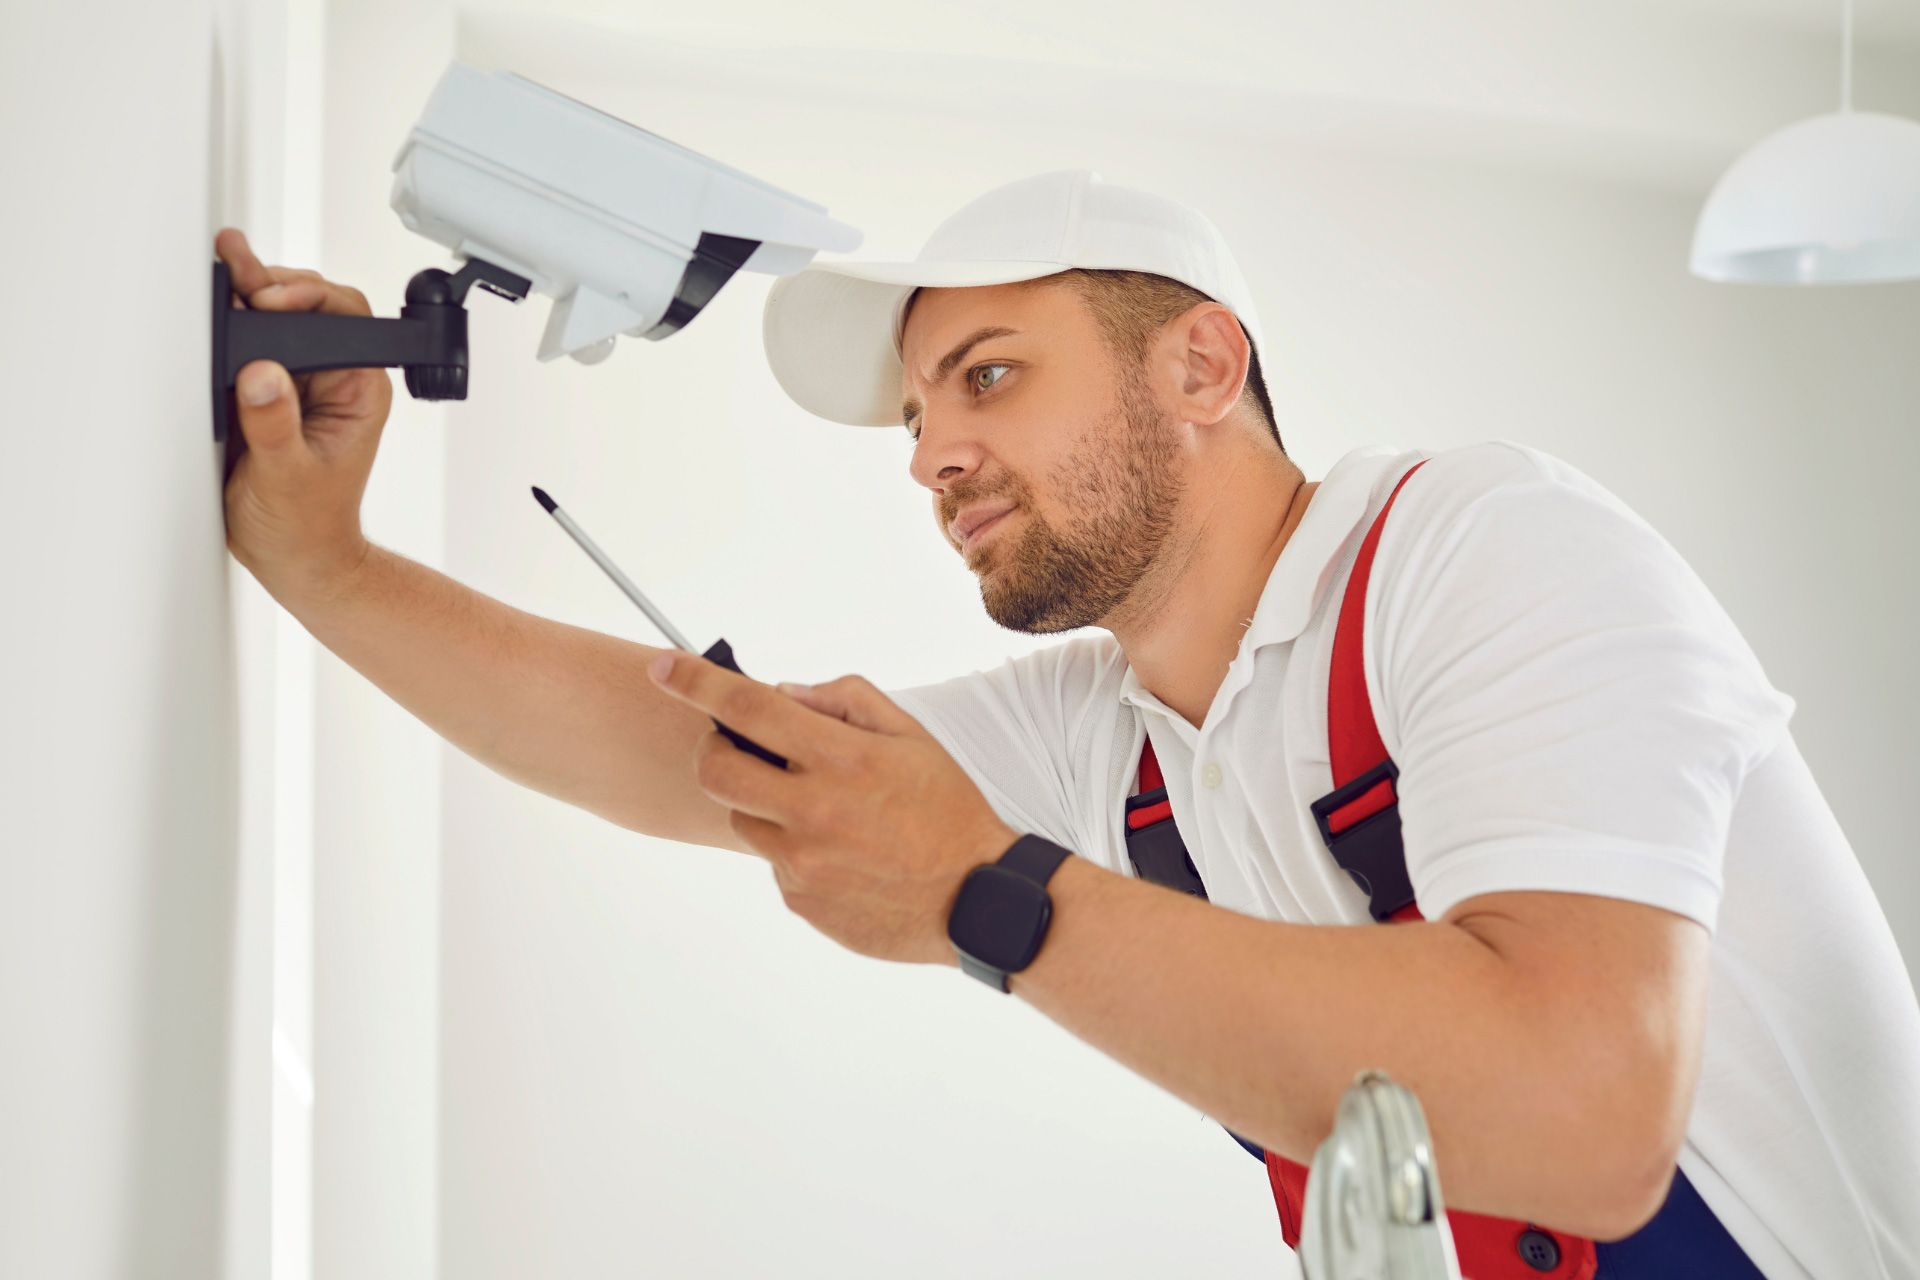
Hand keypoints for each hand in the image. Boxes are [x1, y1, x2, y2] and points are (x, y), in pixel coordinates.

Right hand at [215, 227, 393, 598]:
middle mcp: (333, 379)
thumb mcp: (287, 475)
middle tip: (237, 277)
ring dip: (251, 294)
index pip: (345, 317)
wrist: (292, 557)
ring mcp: (299, 382)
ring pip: (279, 320)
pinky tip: (218, 301)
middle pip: (309, 306)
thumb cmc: (306, 525)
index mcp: (357, 390)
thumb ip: (274, 424)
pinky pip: (252, 344)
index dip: (308, 298)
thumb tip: (261, 374)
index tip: (271, 302)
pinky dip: (233, 323)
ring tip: (225, 270)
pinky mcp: (268, 391)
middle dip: (272, 285)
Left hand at [646, 652, 1017, 966]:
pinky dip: (794, 850)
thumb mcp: (912, 737)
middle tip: (738, 747)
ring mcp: (801, 862)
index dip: (695, 682)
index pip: (748, 707)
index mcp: (840, 758)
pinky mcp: (800, 900)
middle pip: (716, 770)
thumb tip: (786, 693)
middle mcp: (811, 810)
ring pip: (742, 820)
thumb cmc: (947, 810)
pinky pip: (774, 864)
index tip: (662, 667)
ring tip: (819, 810)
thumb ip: (846, 701)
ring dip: (761, 804)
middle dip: (715, 749)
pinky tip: (843, 854)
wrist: (976, 900)